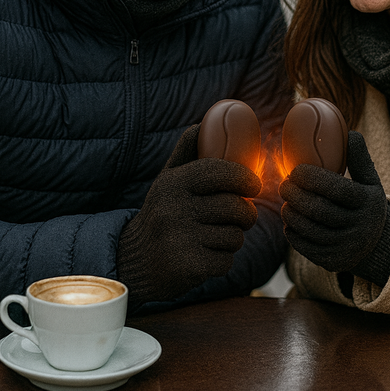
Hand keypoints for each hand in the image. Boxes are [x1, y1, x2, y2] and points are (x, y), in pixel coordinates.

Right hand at [117, 125, 260, 303]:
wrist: (133, 262)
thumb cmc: (161, 214)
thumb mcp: (168, 180)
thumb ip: (187, 151)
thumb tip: (203, 122)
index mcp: (173, 183)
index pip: (219, 171)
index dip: (244, 177)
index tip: (254, 186)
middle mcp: (173, 209)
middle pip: (234, 207)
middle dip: (245, 214)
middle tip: (242, 216)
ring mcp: (179, 239)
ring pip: (234, 236)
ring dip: (233, 239)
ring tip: (216, 237)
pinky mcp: (188, 267)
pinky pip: (226, 260)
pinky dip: (222, 261)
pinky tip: (205, 257)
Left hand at [280, 131, 386, 271]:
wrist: (377, 245)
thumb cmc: (365, 204)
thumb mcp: (370, 182)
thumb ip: (360, 159)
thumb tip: (351, 133)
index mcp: (368, 203)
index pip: (336, 189)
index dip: (312, 178)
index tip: (296, 170)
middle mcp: (360, 227)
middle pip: (319, 210)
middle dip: (295, 195)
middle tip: (284, 184)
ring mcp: (347, 247)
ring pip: (310, 229)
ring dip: (291, 213)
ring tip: (285, 201)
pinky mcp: (334, 262)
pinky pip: (306, 247)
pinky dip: (293, 233)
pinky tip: (289, 221)